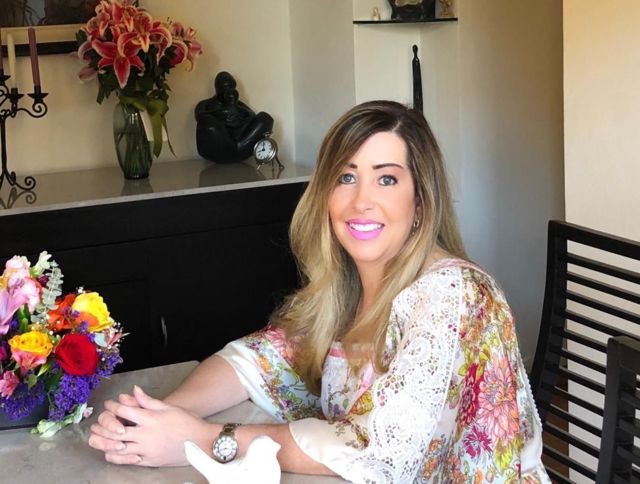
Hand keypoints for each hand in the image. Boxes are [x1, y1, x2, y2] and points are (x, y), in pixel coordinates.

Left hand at [88, 385, 216, 466]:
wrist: (201, 442)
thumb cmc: (187, 422)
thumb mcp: (169, 407)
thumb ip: (148, 400)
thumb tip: (133, 390)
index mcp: (151, 418)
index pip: (124, 411)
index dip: (113, 407)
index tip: (109, 404)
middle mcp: (146, 434)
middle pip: (115, 430)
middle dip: (102, 426)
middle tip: (96, 423)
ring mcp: (146, 449)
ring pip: (117, 448)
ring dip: (103, 443)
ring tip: (96, 438)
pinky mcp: (149, 461)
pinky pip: (126, 461)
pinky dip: (115, 456)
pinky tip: (111, 451)